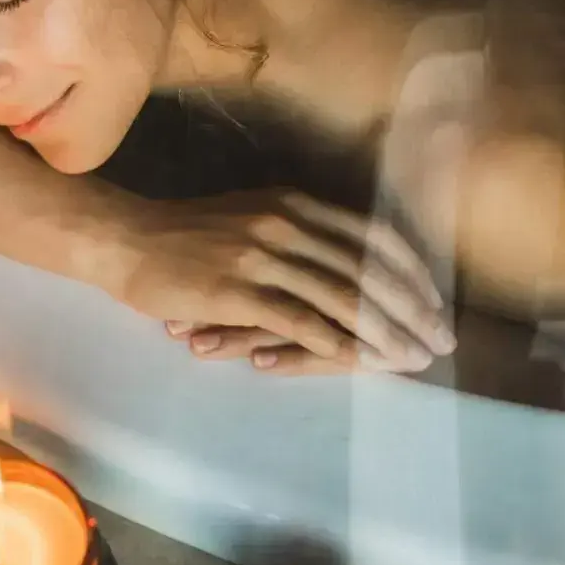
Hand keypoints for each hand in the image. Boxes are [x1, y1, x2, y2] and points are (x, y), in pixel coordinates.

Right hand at [94, 189, 453, 373]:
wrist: (126, 240)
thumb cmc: (188, 235)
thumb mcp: (253, 215)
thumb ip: (300, 231)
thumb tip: (349, 259)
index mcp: (296, 203)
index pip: (372, 236)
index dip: (410, 272)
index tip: (434, 303)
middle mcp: (287, 222)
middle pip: (367, 268)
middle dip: (410, 308)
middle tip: (438, 340)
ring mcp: (262, 255)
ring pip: (342, 296)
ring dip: (384, 331)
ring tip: (411, 358)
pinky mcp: (237, 290)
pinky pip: (301, 320)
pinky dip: (337, 343)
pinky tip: (361, 361)